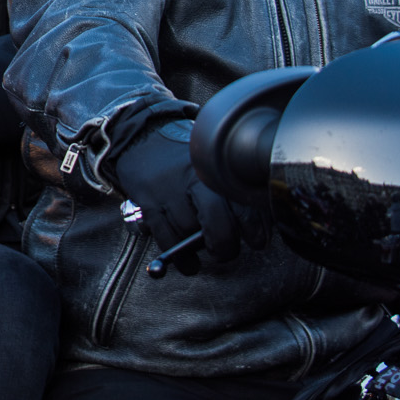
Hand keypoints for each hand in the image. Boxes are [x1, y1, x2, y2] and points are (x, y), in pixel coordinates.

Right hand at [111, 126, 250, 273]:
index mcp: (213, 170)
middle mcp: (192, 181)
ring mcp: (168, 193)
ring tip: (205, 249)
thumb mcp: (209, 162)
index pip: (242, 205)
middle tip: (227, 250)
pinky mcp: (148, 203)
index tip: (258, 240)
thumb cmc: (181, 155)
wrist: (140, 137)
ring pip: (189, 232)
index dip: (253, 229)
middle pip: (217, 224)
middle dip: (226, 246)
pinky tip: (188, 262)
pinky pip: (166, 238)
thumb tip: (258, 220)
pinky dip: (179, 257)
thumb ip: (230, 187)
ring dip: (198, 247)